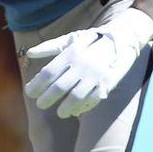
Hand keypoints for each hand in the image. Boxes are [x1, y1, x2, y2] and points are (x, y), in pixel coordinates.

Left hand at [24, 7, 152, 118]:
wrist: (123, 39)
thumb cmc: (92, 40)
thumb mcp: (71, 39)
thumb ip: (50, 47)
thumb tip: (29, 53)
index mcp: (71, 53)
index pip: (49, 72)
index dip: (37, 84)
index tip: (29, 92)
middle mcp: (82, 64)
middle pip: (59, 87)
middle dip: (47, 98)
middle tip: (40, 104)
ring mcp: (95, 75)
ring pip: (76, 97)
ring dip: (65, 107)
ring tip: (59, 112)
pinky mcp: (107, 83)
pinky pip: (92, 100)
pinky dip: (82, 108)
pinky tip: (75, 111)